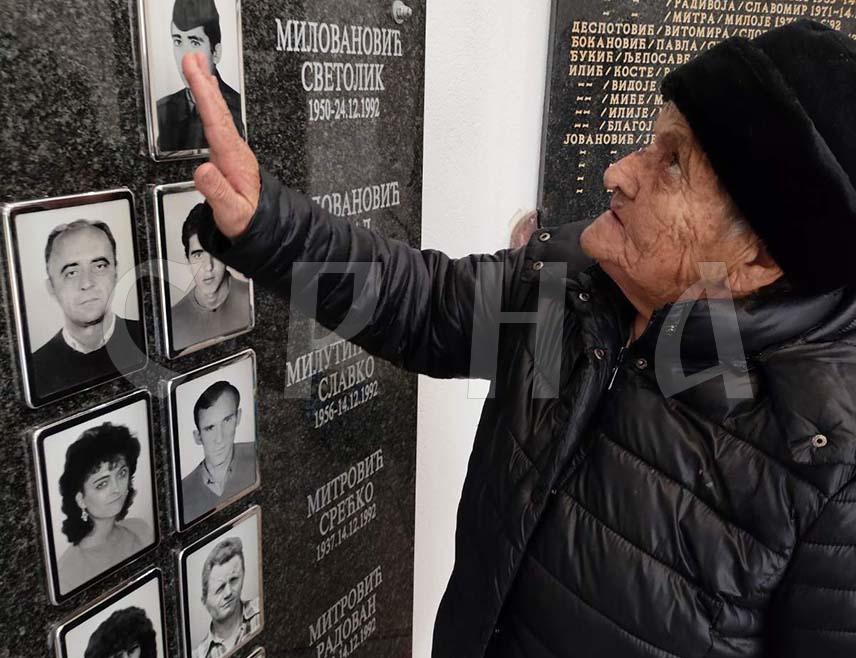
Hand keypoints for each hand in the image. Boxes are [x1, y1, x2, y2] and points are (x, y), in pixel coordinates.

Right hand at [183, 52, 259, 238]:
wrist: (265, 228)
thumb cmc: (248, 220)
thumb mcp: (232, 211)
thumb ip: (217, 191)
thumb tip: (203, 170)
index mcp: (233, 160)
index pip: (215, 120)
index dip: (203, 93)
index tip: (194, 70)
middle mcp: (235, 151)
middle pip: (219, 111)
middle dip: (205, 82)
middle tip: (194, 57)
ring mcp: (234, 152)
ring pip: (220, 115)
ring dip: (209, 91)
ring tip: (199, 70)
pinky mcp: (232, 156)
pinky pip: (220, 124)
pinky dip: (212, 107)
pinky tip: (209, 101)